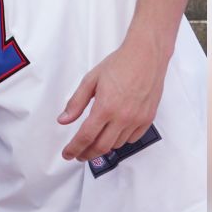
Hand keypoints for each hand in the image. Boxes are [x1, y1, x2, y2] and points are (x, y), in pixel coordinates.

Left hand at [58, 39, 165, 160]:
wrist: (146, 56)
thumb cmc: (119, 64)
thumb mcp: (91, 80)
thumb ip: (76, 102)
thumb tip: (63, 120)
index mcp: (105, 107)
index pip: (86, 136)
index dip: (75, 148)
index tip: (68, 154)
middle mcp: (123, 117)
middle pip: (102, 146)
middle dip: (87, 154)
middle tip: (78, 155)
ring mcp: (138, 120)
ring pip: (117, 144)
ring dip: (103, 147)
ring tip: (93, 143)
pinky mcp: (148, 119)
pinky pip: (132, 138)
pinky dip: (120, 140)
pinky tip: (113, 135)